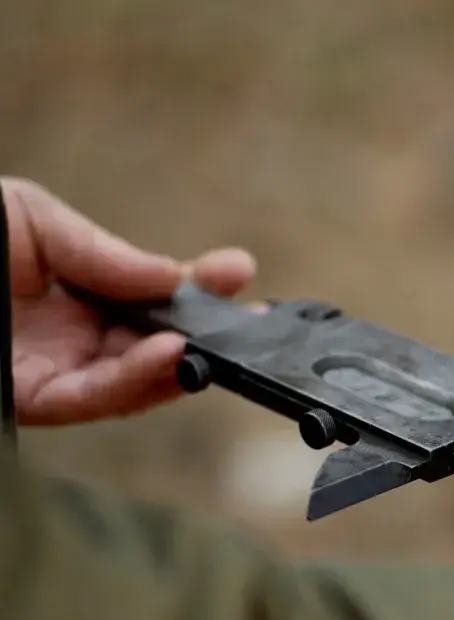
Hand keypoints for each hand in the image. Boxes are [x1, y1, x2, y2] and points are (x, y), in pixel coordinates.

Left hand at [2, 177, 256, 424]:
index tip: (240, 274)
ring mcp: (52, 371)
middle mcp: (70, 336)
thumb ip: (105, 253)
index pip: (150, 298)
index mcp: (74, 289)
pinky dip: (135, 384)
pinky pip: (94, 400)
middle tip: (257, 321)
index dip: (199, 288)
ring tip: (211, 342)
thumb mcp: (33, 218)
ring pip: (132, 382)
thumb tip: (173, 275)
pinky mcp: (29, 401)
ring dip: (178, 366)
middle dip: (210, 336)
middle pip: (153, 346)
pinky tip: (168, 359)